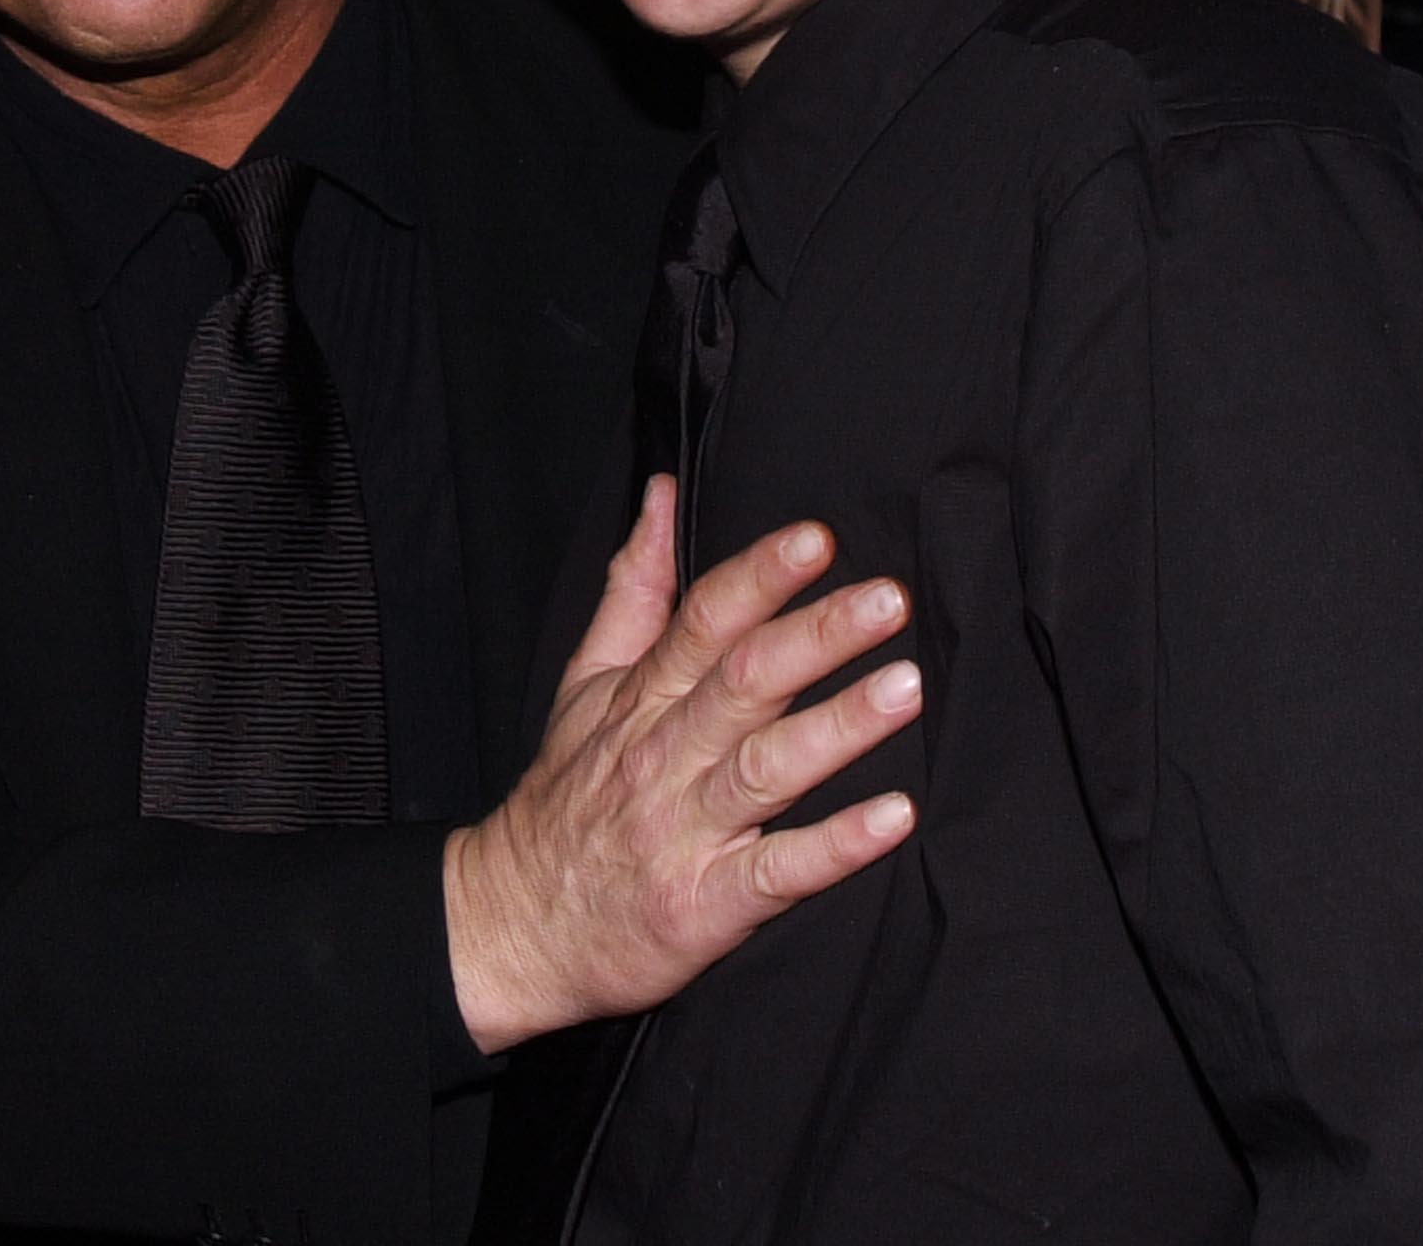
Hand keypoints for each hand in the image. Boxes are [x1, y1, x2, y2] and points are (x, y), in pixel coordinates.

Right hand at [444, 476, 920, 1053]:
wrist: (517, 926)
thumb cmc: (567, 798)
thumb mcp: (586, 682)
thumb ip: (635, 588)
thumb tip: (664, 496)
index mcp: (643, 698)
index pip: (704, 621)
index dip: (761, 577)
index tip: (819, 539)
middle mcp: (666, 755)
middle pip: (745, 682)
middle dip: (819, 636)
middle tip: (888, 600)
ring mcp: (686, 830)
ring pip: (768, 768)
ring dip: (839, 726)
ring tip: (906, 688)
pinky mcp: (705, 904)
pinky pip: (777, 872)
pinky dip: (835, 846)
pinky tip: (892, 818)